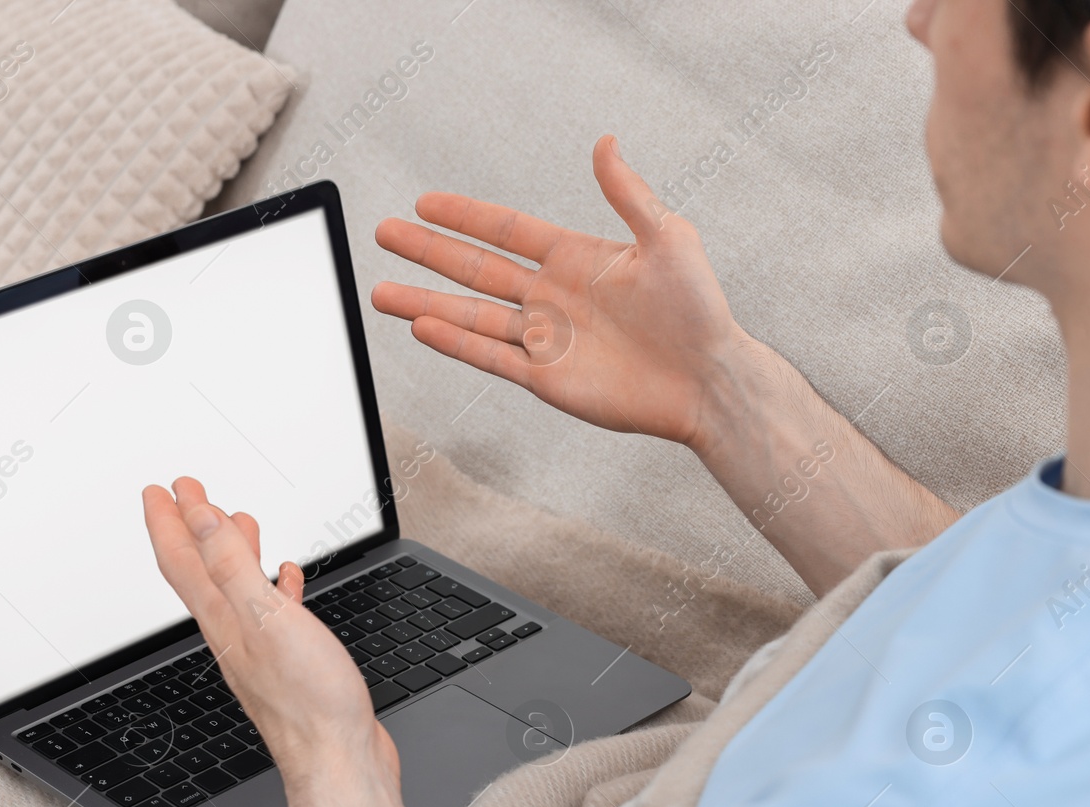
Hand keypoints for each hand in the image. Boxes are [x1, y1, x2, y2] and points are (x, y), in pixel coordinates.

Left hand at [141, 478, 400, 806]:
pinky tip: (286, 580)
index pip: (183, 560)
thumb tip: (199, 520)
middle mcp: (234, 634)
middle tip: (185, 496)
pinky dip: (272, 586)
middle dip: (192, 529)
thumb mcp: (266, 618)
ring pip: (236, 589)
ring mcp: (260, 650)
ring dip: (232, 551)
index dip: (169, 520)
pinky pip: (271, 611)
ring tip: (236, 521)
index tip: (161, 489)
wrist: (339, 764)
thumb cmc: (309, 703)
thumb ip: (231, 565)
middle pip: (202, 571)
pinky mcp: (289, 664)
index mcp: (223, 620)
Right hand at [372, 134, 765, 453]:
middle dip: (428, 252)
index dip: (464, 216)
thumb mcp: (667, 238)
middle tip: (385, 234)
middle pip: (475, 269)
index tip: (425, 203)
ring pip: (470, 316)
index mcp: (575, 260)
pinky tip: (423, 326)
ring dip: (425, 302)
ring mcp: (544, 339)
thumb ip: (627, 193)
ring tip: (381, 291)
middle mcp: (551, 297)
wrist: (707, 379)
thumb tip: (605, 143)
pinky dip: (455, 343)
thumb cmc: (698, 310)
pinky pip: (489, 357)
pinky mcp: (545, 377)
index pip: (506, 231)